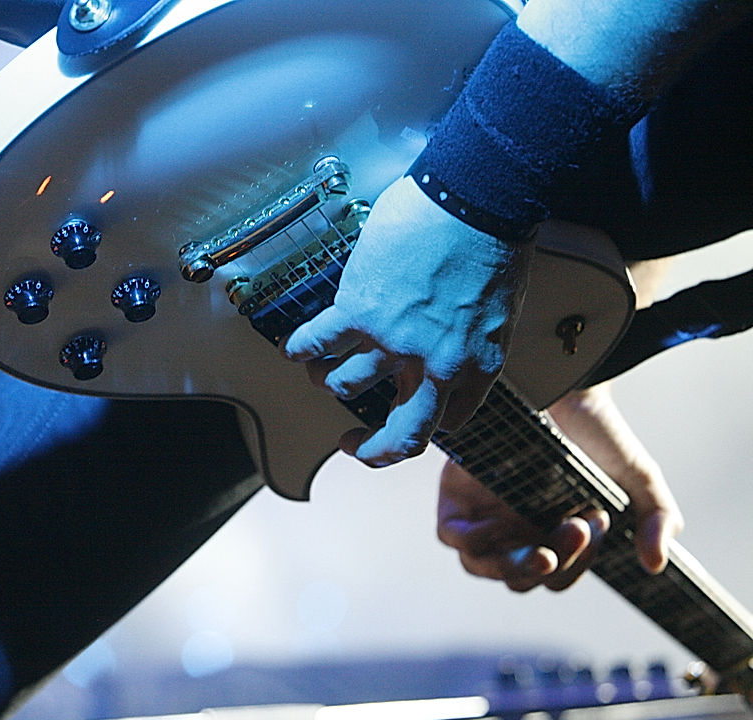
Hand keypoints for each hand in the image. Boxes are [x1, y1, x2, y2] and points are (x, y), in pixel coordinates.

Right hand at [282, 175, 528, 466]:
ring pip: (345, 385)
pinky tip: (293, 348)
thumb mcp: (497, 309)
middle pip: (401, 436)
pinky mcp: (360, 312)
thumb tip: (440, 340)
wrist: (477, 199)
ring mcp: (394, 343)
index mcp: (478, 367)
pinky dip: (301, 348)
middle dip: (371, 448)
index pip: (449, 420)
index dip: (424, 420)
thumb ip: (468, 338)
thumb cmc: (496, 239)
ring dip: (328, 378)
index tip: (405, 412)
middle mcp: (436, 366)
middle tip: (353, 442)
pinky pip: (318, 344)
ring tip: (319, 369)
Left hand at [436, 384, 683, 591]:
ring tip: (545, 543)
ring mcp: (481, 515)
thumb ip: (656, 519)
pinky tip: (505, 522)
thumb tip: (654, 564)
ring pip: (483, 566)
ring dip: (517, 564)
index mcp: (550, 539)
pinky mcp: (455, 494)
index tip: (598, 522)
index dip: (576, 566)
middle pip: (520, 579)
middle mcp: (513, 532)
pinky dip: (477, 541)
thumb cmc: (595, 433)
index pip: (556, 578)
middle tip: (579, 526)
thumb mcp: (636, 479)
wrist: (560, 386)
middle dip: (555, 565)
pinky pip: (452, 536)